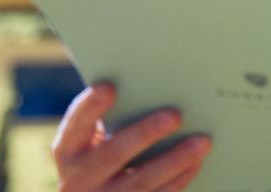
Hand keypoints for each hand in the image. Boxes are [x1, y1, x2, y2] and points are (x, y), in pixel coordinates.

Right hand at [52, 82, 211, 191]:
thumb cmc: (98, 157)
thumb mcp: (90, 142)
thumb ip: (111, 120)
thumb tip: (152, 89)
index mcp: (69, 151)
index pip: (76, 125)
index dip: (91, 106)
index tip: (110, 87)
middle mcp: (79, 178)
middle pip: (112, 154)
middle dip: (145, 133)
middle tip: (175, 116)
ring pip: (140, 182)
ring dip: (174, 161)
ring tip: (201, 142)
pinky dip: (179, 179)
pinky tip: (196, 162)